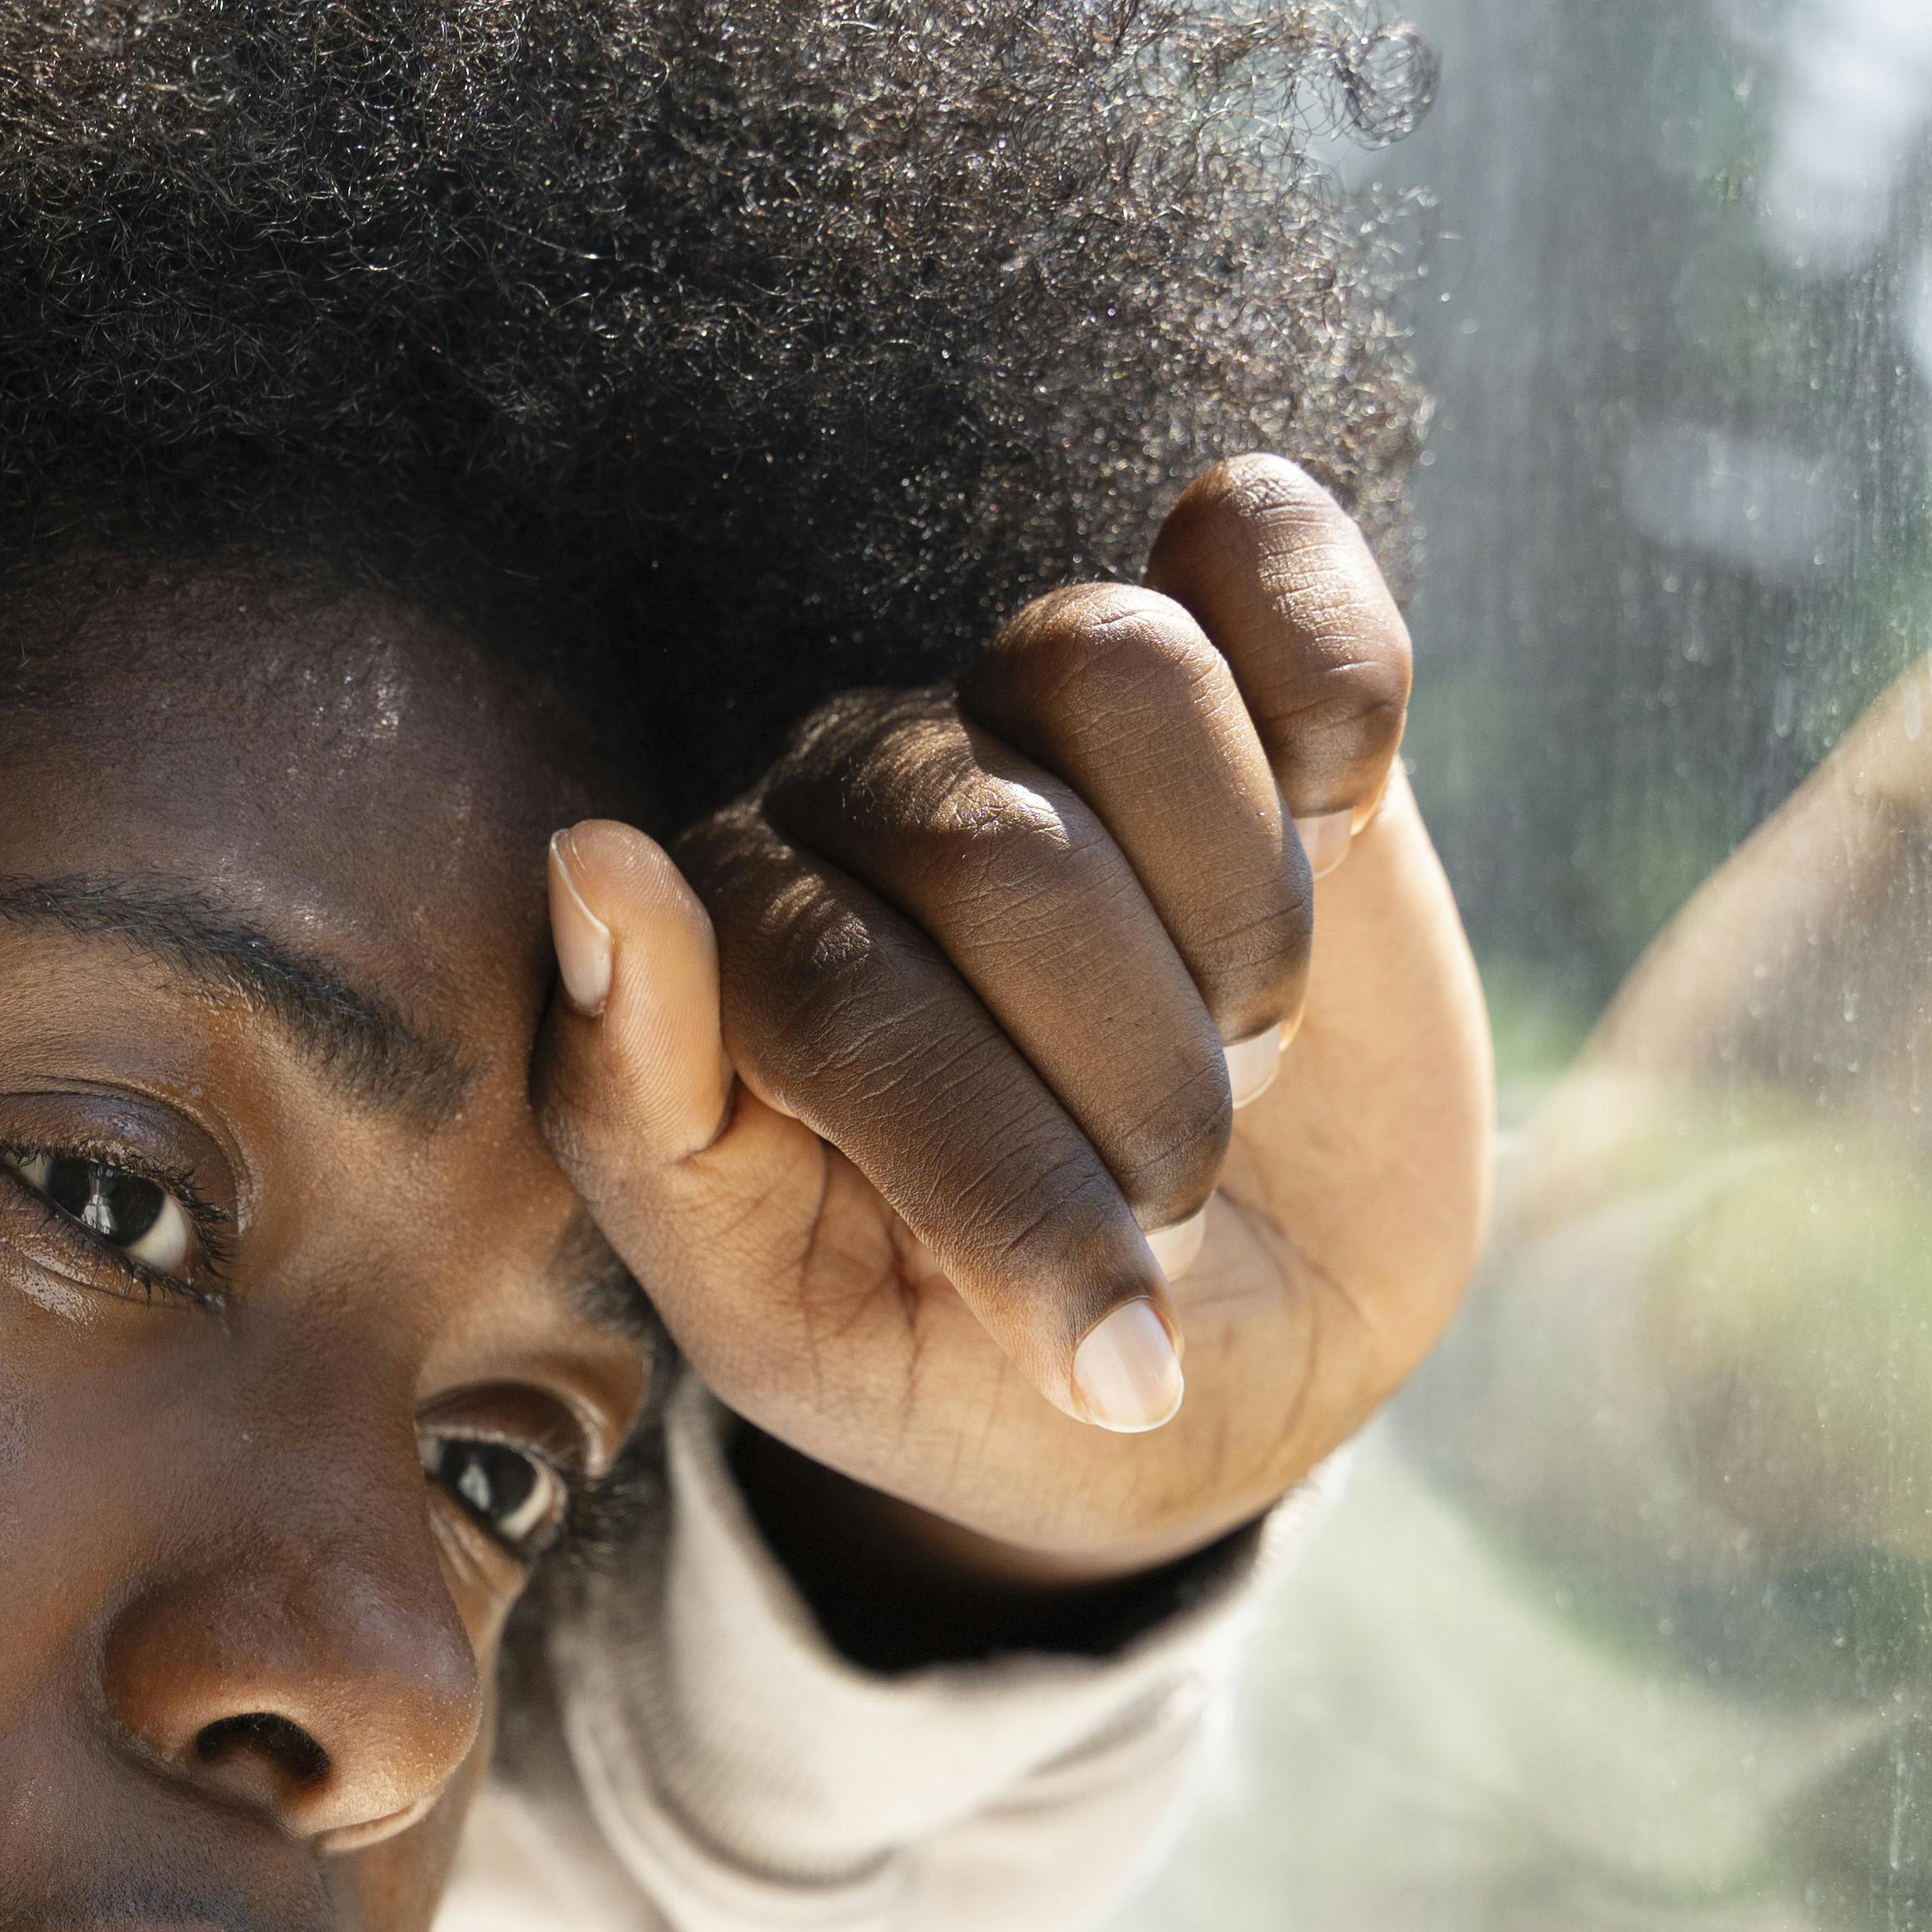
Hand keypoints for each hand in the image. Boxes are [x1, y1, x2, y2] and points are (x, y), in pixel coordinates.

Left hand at [537, 459, 1497, 1593]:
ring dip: (1236, 914)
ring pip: (1120, 668)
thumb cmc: (959, 1364)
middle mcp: (862, 790)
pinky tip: (1342, 818)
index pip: (841, 991)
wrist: (1222, 1368)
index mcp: (724, 939)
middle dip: (1133, 1090)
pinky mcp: (1243, 679)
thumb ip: (641, 1105)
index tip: (1103, 1358)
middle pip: (1000, 847)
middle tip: (1170, 1206)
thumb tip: (589, 852)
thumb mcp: (779, 1318)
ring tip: (1243, 1051)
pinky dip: (1333, 690)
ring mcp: (1047, 722)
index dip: (1007, 1186)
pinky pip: (1266, 563)